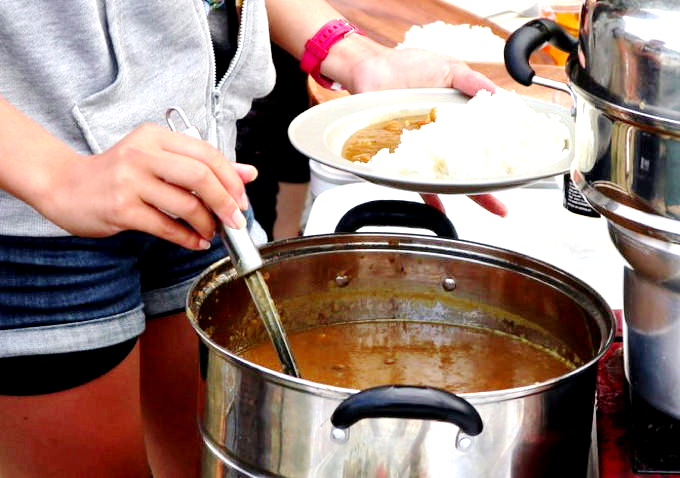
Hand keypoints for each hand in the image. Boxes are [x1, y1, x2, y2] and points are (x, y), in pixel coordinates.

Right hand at [41, 123, 256, 249]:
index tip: (242, 199)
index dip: (231, 179)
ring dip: (207, 223)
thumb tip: (248, 174)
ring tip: (212, 232)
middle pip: (200, 176)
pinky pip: (166, 226)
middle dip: (226, 202)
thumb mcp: (159, 159)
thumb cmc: (118, 174)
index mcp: (155, 136)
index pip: (207, 153)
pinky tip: (196, 242)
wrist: (65, 186)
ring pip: (186, 204)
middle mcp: (142, 154)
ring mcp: (129, 181)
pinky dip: (188, 238)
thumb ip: (202, 165)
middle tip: (236, 220)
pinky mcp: (121, 209)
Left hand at [350, 45, 506, 217]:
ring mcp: (423, 150)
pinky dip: (428, 195)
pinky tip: (441, 208)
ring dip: (464, 194)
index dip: (498, 157)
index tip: (515, 171)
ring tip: (485, 206)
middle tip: (503, 206)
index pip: (482, 143)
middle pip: (467, 168)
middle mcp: (442, 139)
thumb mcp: (448, 69)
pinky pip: (414, 180)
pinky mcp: (402, 156)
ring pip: (446, 178)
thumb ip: (472, 82)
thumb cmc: (407, 67)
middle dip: (487, 189)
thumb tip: (500, 96)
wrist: (371, 69)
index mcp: (457, 121)